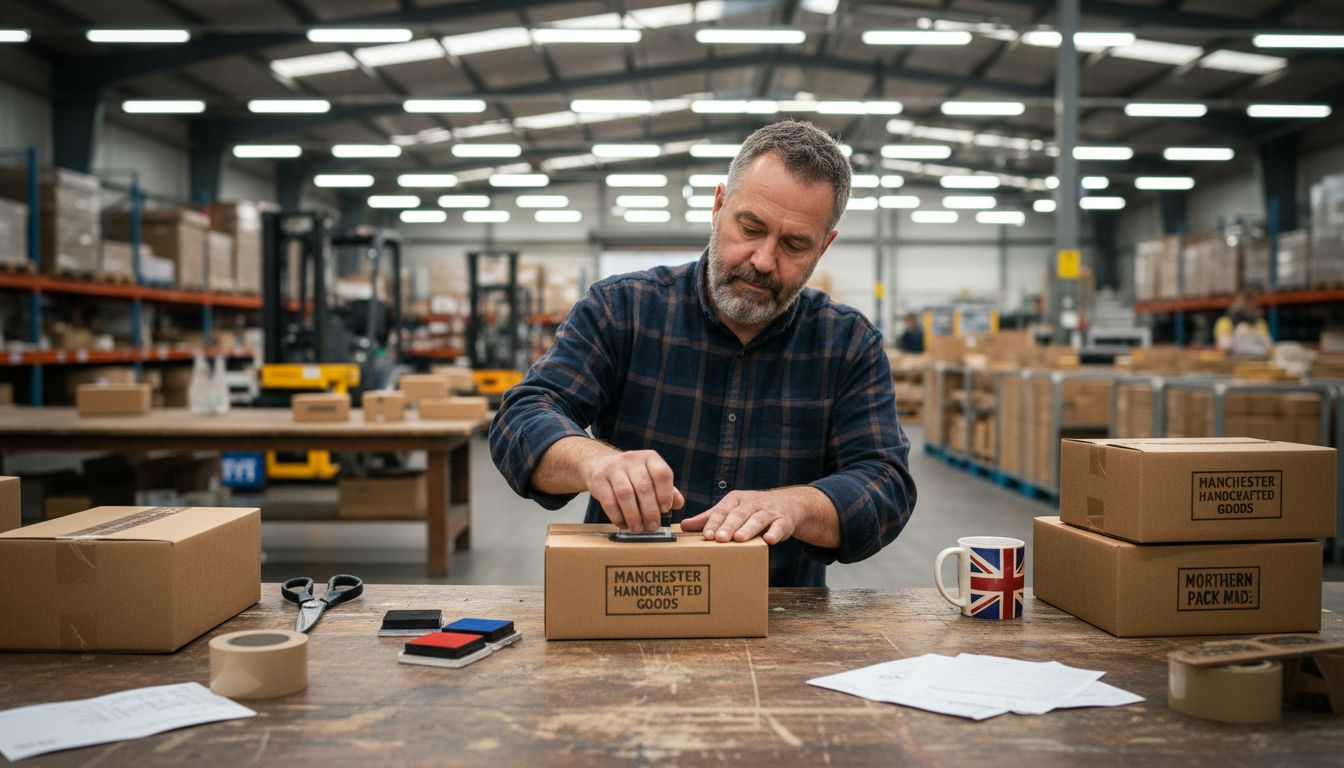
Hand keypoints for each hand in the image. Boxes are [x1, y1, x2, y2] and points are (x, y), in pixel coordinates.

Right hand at [585, 449, 684, 531]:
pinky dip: (617, 516)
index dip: (666, 494)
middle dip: (650, 511)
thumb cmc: (631, 476)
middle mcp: (632, 459)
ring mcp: (613, 467)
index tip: (665, 510)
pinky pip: (609, 500)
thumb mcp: (650, 477)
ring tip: (638, 529)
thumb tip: (679, 504)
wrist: (599, 464)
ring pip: (626, 495)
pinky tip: (623, 524)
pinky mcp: (598, 478)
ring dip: (633, 516)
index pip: (662, 474)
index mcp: (650, 458)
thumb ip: (667, 490)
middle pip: (644, 487)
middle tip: (652, 527)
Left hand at [680, 489, 795, 544]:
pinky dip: (774, 532)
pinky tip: (769, 540)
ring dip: (748, 528)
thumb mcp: (731, 509)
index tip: (706, 535)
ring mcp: (769, 511)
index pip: (722, 511)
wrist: (787, 504)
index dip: (714, 522)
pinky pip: (779, 526)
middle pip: (738, 514)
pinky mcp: (783, 521)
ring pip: (757, 519)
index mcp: (736, 499)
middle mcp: (752, 503)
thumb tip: (684, 526)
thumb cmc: (752, 509)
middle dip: (728, 526)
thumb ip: (709, 518)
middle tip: (719, 538)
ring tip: (738, 538)